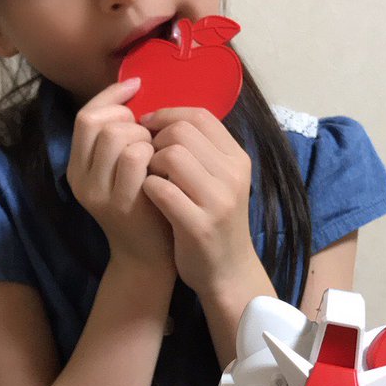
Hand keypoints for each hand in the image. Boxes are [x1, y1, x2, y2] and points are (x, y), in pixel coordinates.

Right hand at [67, 78, 174, 274]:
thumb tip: (134, 88)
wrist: (149, 255)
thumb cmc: (145, 203)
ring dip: (145, 138)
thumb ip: (121, 136)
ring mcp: (97, 192)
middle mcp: (79, 179)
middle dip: (132, 121)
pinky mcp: (119, 203)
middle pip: (100, 123)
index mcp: (77, 166)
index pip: (86, 116)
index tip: (137, 86)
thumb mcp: (123, 168)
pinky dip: (154, 154)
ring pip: (117, 136)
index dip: (111, 96)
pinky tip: (163, 168)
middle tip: (151, 138)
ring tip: (157, 155)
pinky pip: (136, 157)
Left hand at [141, 107, 256, 295]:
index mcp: (237, 159)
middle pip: (181, 132)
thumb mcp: (219, 181)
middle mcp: (233, 175)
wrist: (227, 271)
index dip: (167, 114)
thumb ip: (200, 151)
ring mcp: (218, 201)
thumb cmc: (214, 220)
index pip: (200, 115)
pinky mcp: (198, 225)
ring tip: (151, 178)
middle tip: (148, 158)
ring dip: (150, 163)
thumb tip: (162, 119)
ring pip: (171, 156)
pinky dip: (147, 188)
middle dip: (155, 140)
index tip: (148, 126)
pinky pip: (160, 189)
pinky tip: (149, 198)